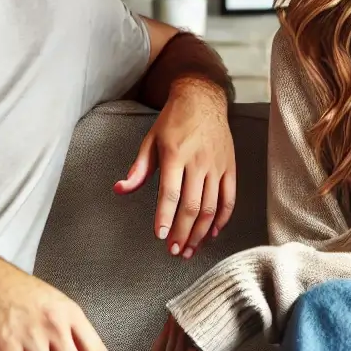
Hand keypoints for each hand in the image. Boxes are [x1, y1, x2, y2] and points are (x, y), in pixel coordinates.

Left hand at [114, 78, 236, 258]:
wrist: (203, 99)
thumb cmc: (173, 121)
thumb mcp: (150, 140)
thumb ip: (138, 169)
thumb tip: (120, 189)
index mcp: (175, 154)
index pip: (170, 192)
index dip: (165, 216)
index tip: (161, 236)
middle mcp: (198, 162)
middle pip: (192, 205)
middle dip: (183, 232)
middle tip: (175, 251)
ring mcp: (217, 166)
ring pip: (212, 207)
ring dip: (200, 232)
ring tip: (190, 249)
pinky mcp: (230, 168)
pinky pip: (229, 199)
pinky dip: (222, 219)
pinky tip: (211, 233)